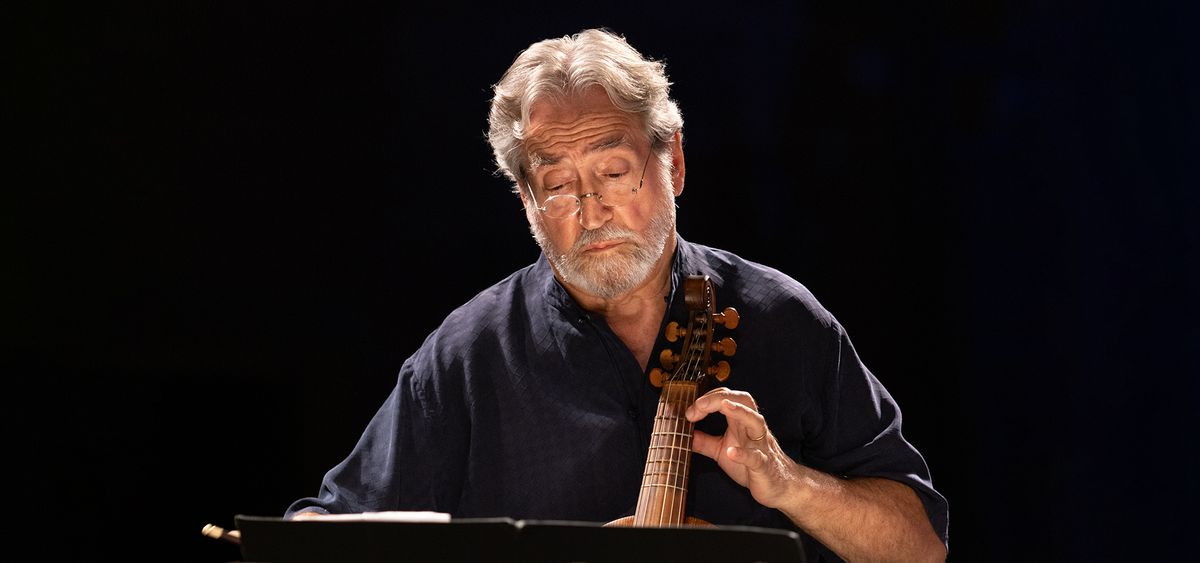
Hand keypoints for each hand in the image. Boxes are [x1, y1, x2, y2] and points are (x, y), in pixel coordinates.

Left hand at [685, 387, 800, 509]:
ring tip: (724, 406)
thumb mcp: (722, 451)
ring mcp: (760, 446)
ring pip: (755, 421)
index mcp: (741, 423)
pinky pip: (756, 457)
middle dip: (721, 397)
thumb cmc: (752, 466)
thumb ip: (704, 442)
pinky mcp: (764, 466)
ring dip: (740, 412)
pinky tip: (730, 452)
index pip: (726, 398)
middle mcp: (752, 429)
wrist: (780, 487)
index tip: (689, 413)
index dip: (706, 400)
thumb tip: (683, 434)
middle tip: (699, 404)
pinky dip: (743, 454)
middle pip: (744, 400)